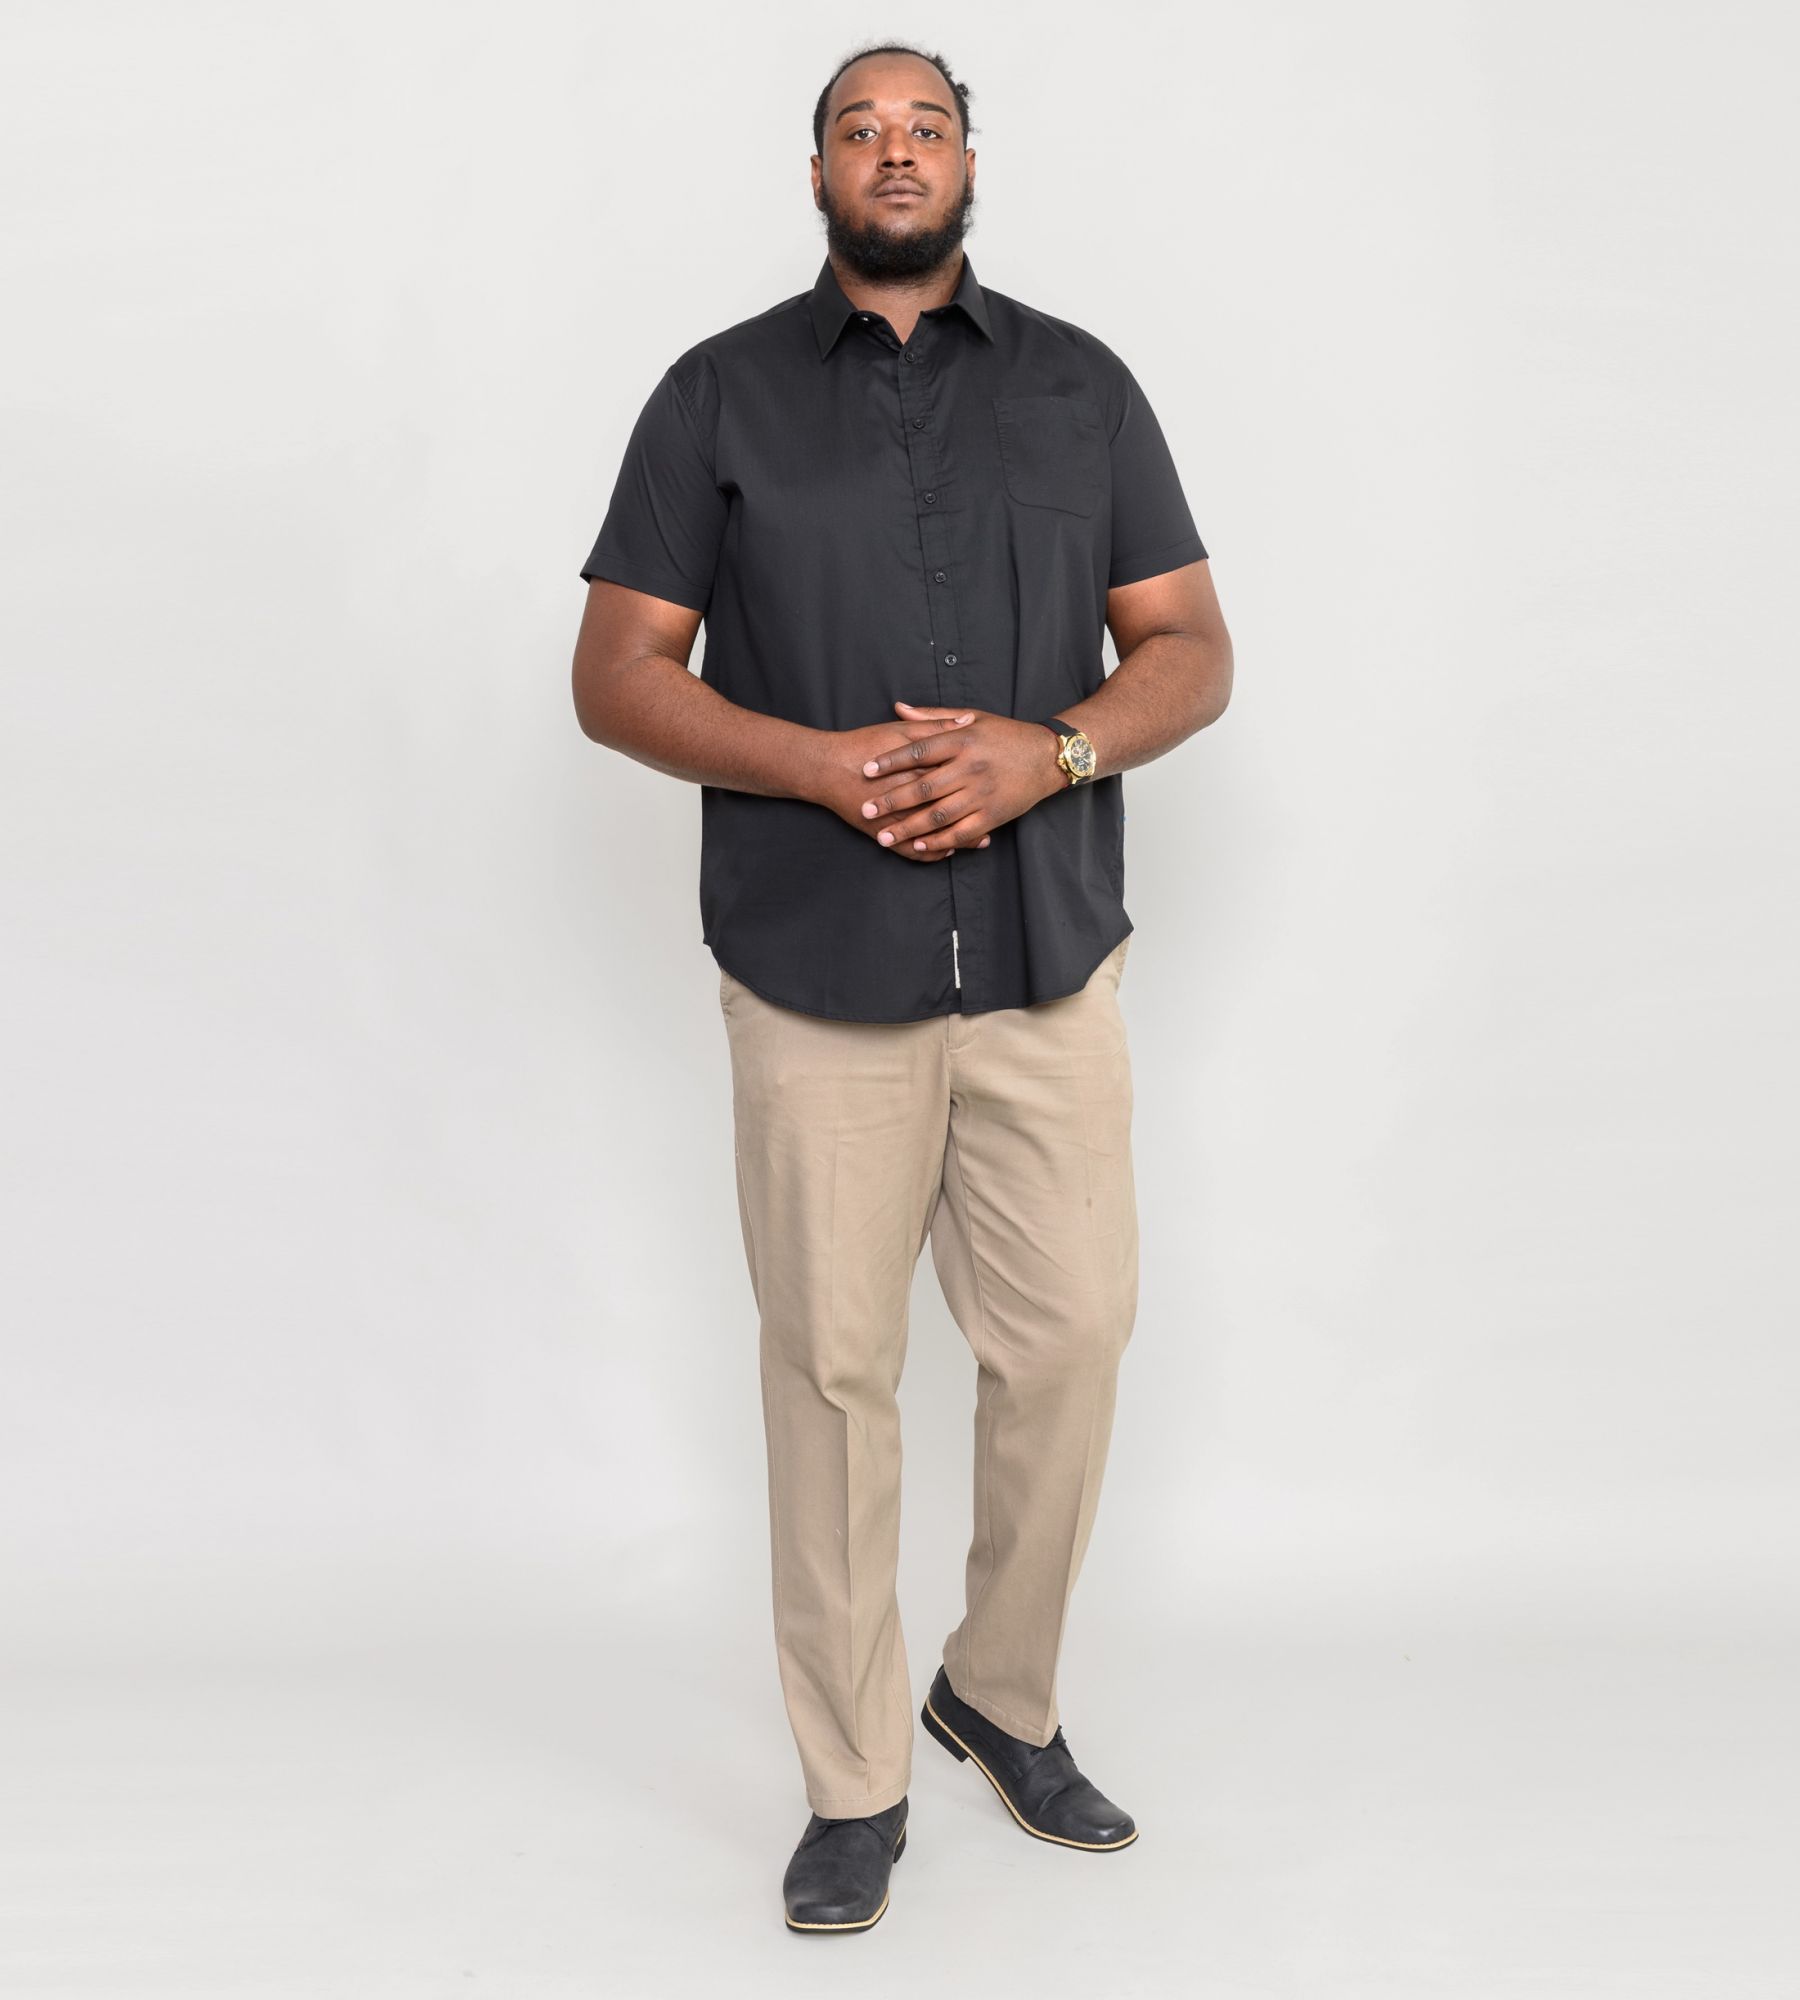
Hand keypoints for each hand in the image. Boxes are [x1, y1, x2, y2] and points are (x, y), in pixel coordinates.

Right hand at [810, 711, 990, 860]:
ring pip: (935, 837)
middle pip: (952, 810)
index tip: (1002, 781)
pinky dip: (931, 854)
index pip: (958, 778)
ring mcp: (897, 821)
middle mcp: (911, 798)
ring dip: (960, 841)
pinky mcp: (883, 835)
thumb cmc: (863, 745)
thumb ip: (936, 726)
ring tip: (981, 840)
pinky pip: (913, 853)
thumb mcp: (902, 730)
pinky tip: (947, 852)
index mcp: (920, 769)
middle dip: (977, 815)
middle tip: (999, 815)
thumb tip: (968, 721)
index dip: (982, 782)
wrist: (826, 769)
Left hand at [854, 700, 1065, 856]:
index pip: (919, 750)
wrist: (1047, 757)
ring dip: (909, 828)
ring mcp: (982, 794)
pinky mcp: (993, 816)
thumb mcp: (972, 716)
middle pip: (924, 787)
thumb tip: (898, 708)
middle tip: (867, 810)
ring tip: (884, 836)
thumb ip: (933, 717)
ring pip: (939, 815)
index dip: (890, 761)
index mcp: (963, 740)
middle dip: (892, 801)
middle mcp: (971, 767)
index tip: (866, 769)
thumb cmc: (1006, 735)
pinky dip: (939, 842)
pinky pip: (961, 833)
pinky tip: (919, 846)